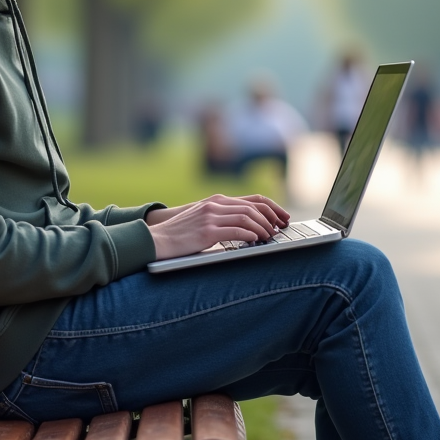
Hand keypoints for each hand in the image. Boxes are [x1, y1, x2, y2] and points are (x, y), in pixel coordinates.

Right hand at [146, 194, 289, 260]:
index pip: (252, 199)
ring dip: (263, 227)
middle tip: (280, 228)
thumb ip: (221, 218)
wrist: (157, 239)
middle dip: (271, 217)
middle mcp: (215, 205)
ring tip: (270, 236)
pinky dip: (251, 234)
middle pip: (253, 207)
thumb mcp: (203, 219)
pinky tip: (256, 240)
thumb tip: (246, 227)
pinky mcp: (207, 231)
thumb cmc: (180, 233)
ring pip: (247, 217)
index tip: (282, 217)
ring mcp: (211, 216)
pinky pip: (236, 230)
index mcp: (216, 201)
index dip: (271, 207)